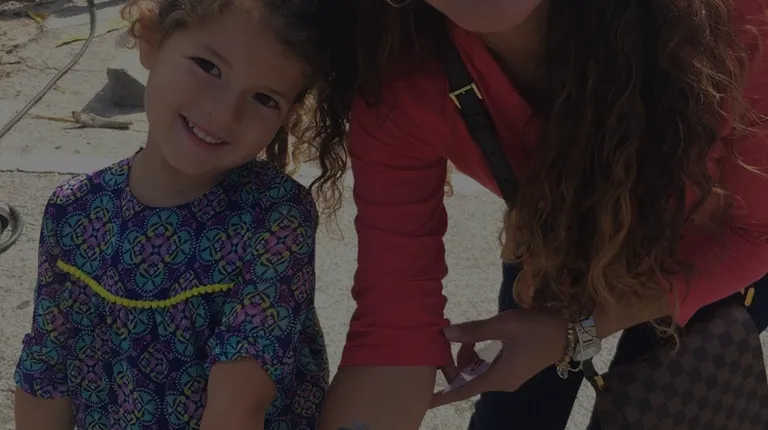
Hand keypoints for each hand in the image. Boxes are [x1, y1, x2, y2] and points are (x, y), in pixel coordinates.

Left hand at [430, 309, 567, 407]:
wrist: (568, 330)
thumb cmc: (537, 328)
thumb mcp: (503, 326)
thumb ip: (473, 331)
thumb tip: (446, 333)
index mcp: (499, 378)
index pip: (464, 390)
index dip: (444, 395)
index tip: (425, 401)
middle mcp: (502, 382)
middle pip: (467, 379)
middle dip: (454, 363)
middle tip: (448, 340)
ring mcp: (507, 375)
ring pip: (476, 371)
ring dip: (466, 355)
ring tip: (466, 335)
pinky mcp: (512, 366)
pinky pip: (485, 365)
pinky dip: (476, 354)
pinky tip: (475, 338)